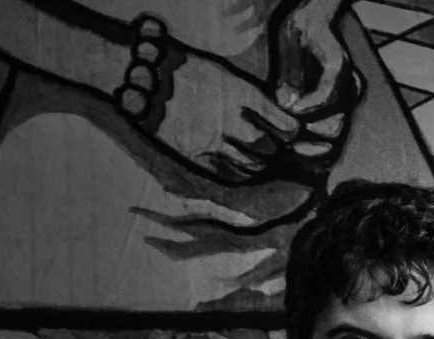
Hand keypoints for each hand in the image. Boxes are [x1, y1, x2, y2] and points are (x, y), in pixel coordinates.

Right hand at [148, 46, 303, 181]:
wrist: (142, 75)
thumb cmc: (185, 68)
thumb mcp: (226, 72)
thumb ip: (254, 95)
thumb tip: (283, 109)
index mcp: (243, 95)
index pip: (284, 124)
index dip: (291, 131)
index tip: (290, 131)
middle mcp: (233, 122)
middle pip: (269, 147)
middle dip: (273, 148)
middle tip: (271, 145)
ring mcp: (214, 142)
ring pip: (252, 165)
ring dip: (258, 163)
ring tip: (255, 157)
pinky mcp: (195, 156)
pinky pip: (227, 175)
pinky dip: (238, 174)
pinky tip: (238, 168)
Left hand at [273, 0, 357, 164]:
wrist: (316, 22)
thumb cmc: (301, 28)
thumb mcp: (290, 42)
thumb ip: (290, 73)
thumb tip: (286, 104)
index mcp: (340, 67)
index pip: (327, 97)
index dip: (307, 108)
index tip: (286, 109)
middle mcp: (351, 86)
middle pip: (335, 125)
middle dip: (309, 135)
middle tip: (286, 139)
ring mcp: (349, 99)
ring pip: (335, 133)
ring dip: (312, 143)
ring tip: (290, 144)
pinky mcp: (343, 106)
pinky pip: (333, 131)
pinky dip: (316, 141)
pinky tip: (298, 142)